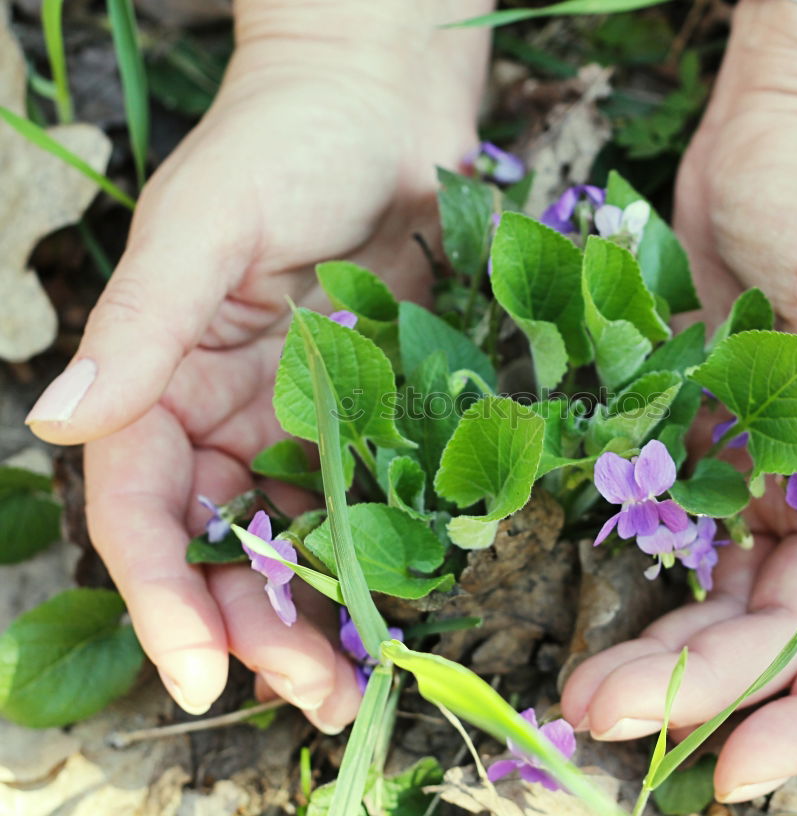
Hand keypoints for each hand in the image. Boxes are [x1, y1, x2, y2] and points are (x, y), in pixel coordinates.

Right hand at [26, 0, 489, 725]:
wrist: (383, 106)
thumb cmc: (283, 141)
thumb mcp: (201, 225)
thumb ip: (138, 325)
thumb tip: (55, 421)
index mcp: (160, 380)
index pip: (142, 509)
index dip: (160, 593)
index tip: (199, 670)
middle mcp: (221, 412)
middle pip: (220, 547)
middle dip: (252, 629)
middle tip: (312, 697)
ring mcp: (297, 418)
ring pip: (291, 541)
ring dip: (315, 616)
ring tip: (352, 682)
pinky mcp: (366, 411)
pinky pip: (361, 499)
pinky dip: (372, 557)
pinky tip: (399, 606)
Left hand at [562, 0, 796, 800]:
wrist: (770, 151)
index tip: (733, 771)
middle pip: (773, 635)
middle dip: (698, 691)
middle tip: (598, 714)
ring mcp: (766, 486)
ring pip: (720, 609)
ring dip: (660, 660)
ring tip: (583, 690)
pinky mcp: (707, 458)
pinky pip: (680, 552)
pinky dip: (645, 596)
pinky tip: (601, 622)